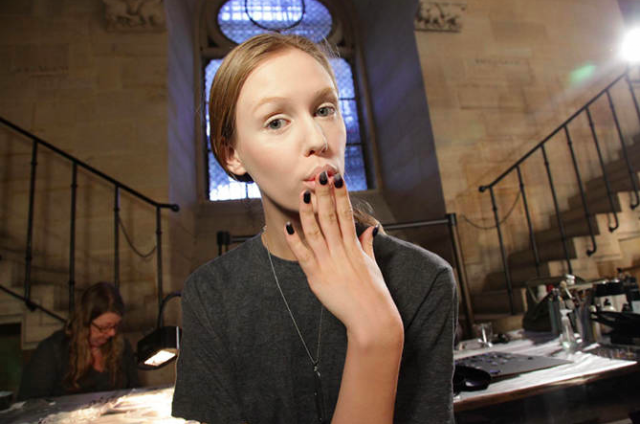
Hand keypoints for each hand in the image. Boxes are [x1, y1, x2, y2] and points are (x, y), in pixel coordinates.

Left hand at [284, 172, 403, 346]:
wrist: (371, 318)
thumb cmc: (374, 294)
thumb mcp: (372, 265)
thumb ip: (367, 246)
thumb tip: (369, 230)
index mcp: (354, 246)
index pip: (346, 214)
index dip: (341, 195)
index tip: (337, 178)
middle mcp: (341, 251)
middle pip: (330, 217)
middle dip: (324, 195)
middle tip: (319, 175)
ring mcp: (328, 262)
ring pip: (316, 231)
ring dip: (308, 211)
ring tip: (304, 193)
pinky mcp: (317, 276)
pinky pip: (303, 255)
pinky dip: (295, 240)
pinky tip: (288, 226)